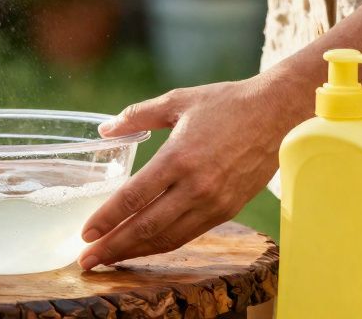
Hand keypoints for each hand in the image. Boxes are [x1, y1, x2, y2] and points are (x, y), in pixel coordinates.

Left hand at [77, 76, 304, 269]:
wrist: (276, 114)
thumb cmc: (225, 103)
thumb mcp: (177, 101)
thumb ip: (137, 115)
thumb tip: (105, 129)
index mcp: (179, 157)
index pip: (134, 196)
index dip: (106, 218)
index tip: (85, 233)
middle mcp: (196, 186)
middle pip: (146, 226)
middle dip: (112, 246)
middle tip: (86, 261)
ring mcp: (213, 202)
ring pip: (167, 237)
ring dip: (135, 251)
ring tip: (108, 259)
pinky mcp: (227, 210)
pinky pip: (188, 234)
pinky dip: (162, 245)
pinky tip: (143, 247)